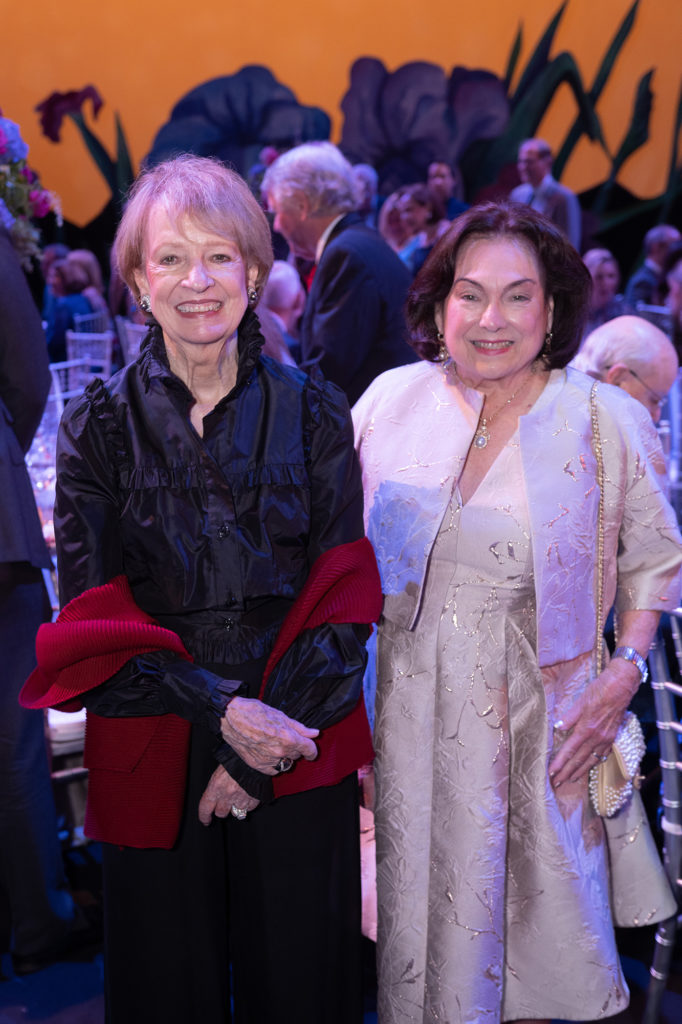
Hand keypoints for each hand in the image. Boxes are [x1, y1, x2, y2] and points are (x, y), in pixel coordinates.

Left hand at [198, 765, 259, 824]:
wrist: (255, 755)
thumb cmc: (236, 759)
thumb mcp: (220, 771)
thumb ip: (216, 786)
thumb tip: (214, 796)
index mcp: (215, 786)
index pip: (205, 808)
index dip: (204, 817)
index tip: (206, 820)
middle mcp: (227, 794)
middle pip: (221, 813)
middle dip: (222, 809)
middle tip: (225, 802)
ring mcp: (241, 798)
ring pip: (235, 813)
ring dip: (236, 807)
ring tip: (238, 796)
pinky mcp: (253, 799)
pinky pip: (249, 808)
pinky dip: (248, 804)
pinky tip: (248, 794)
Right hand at [220, 697, 318, 774]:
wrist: (231, 718)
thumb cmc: (254, 712)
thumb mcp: (281, 716)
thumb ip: (299, 727)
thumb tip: (314, 733)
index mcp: (288, 738)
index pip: (310, 750)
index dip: (313, 750)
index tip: (311, 750)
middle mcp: (280, 752)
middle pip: (297, 755)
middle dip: (295, 748)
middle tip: (286, 737)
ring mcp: (268, 761)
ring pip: (286, 763)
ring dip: (285, 756)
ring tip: (275, 744)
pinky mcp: (258, 766)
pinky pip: (273, 770)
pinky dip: (273, 764)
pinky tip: (268, 753)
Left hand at [548, 658, 639, 787]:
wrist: (621, 686)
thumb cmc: (599, 690)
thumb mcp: (580, 701)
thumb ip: (569, 717)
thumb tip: (557, 727)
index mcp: (586, 729)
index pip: (569, 751)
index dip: (560, 763)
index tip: (551, 773)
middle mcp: (597, 738)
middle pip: (579, 760)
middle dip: (567, 773)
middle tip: (557, 783)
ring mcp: (606, 739)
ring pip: (591, 760)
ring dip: (579, 771)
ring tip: (570, 780)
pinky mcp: (612, 737)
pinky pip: (601, 755)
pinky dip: (593, 763)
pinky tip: (588, 766)